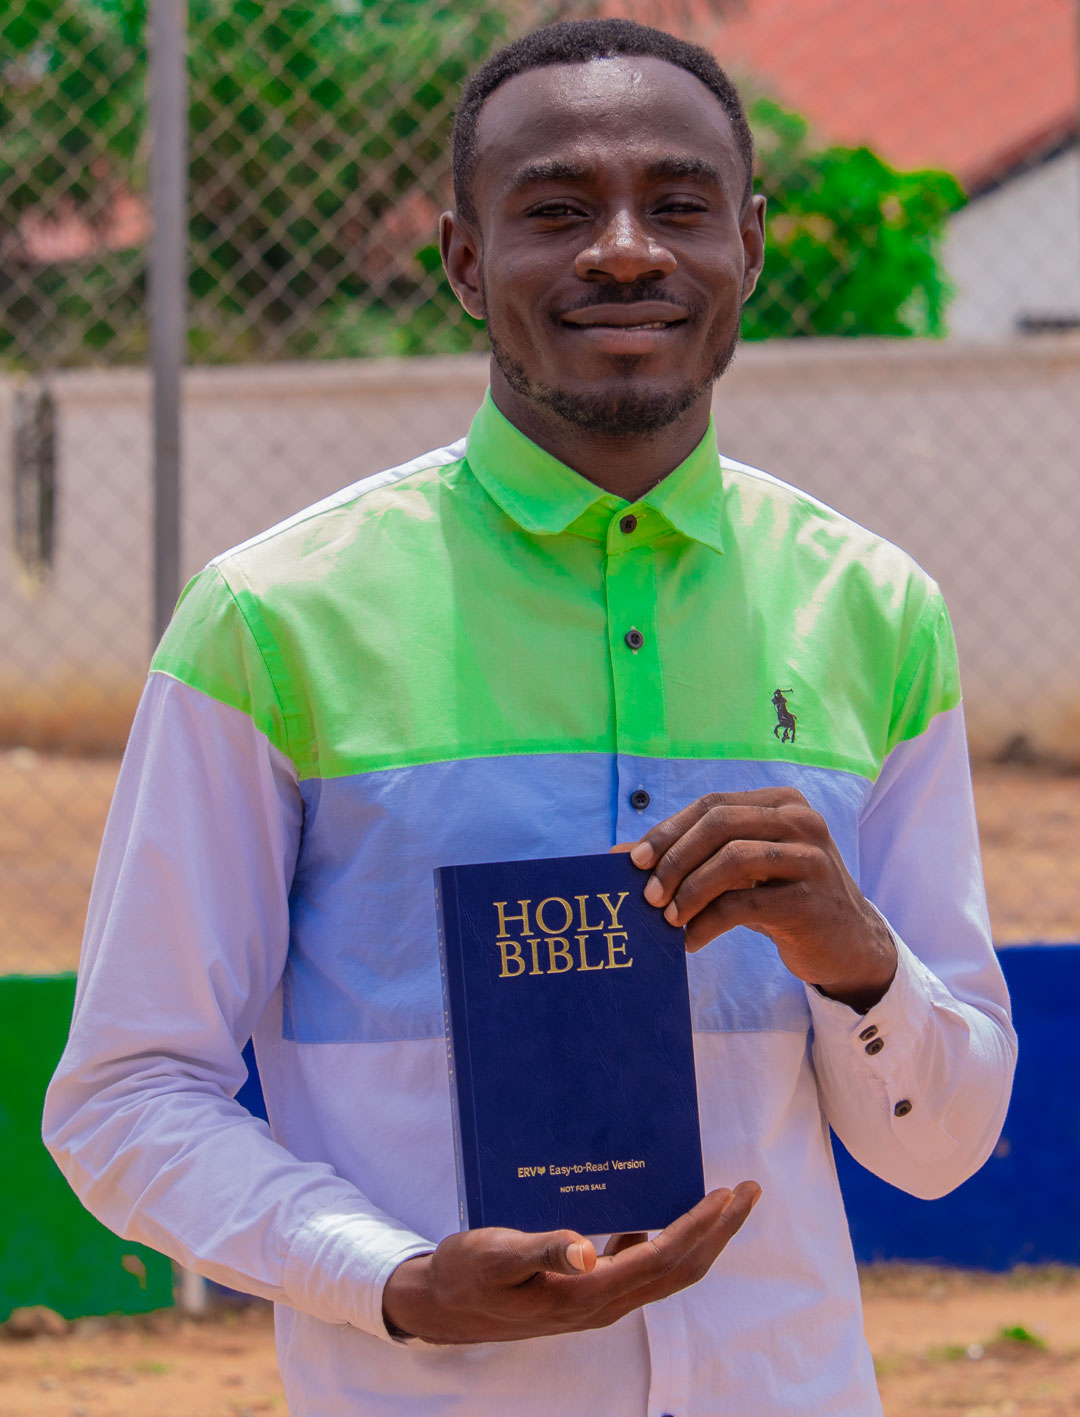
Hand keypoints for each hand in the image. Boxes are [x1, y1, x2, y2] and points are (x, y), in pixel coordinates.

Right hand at [382, 1182, 760, 1343]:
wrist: (440, 1308)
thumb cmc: (466, 1275)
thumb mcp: (497, 1256)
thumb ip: (542, 1251)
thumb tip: (586, 1248)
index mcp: (587, 1295)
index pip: (662, 1259)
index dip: (699, 1227)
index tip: (729, 1194)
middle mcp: (602, 1303)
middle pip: (678, 1269)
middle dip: (719, 1231)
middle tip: (748, 1191)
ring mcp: (595, 1301)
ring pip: (665, 1270)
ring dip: (699, 1237)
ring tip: (721, 1201)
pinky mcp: (585, 1292)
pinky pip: (640, 1267)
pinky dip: (665, 1239)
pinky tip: (658, 1212)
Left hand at [624, 788, 896, 1011]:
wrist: (847, 943)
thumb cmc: (784, 898)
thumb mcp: (743, 870)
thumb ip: (694, 856)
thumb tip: (620, 854)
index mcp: (782, 801)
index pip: (712, 805)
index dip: (669, 831)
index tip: (634, 861)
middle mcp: (800, 820)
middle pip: (720, 824)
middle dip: (675, 858)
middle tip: (648, 895)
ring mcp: (810, 857)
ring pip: (733, 860)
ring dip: (690, 891)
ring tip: (668, 919)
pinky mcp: (810, 900)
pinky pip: (745, 904)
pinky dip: (708, 923)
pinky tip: (691, 941)